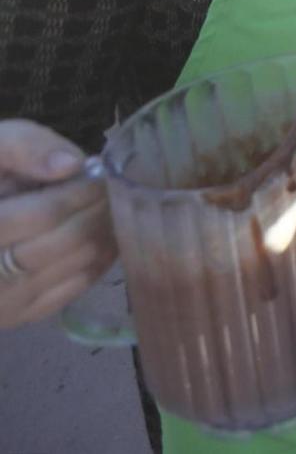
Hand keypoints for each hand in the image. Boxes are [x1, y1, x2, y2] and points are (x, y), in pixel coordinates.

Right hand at [0, 121, 114, 329]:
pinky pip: (70, 291)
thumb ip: (24, 147)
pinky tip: (104, 236)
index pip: (42, 215)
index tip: (103, 175)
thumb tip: (72, 165)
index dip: (80, 194)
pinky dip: (97, 261)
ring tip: (113, 208)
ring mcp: (1, 302)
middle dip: (98, 213)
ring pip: (74, 268)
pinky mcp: (16, 316)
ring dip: (104, 235)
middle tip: (116, 190)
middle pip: (64, 243)